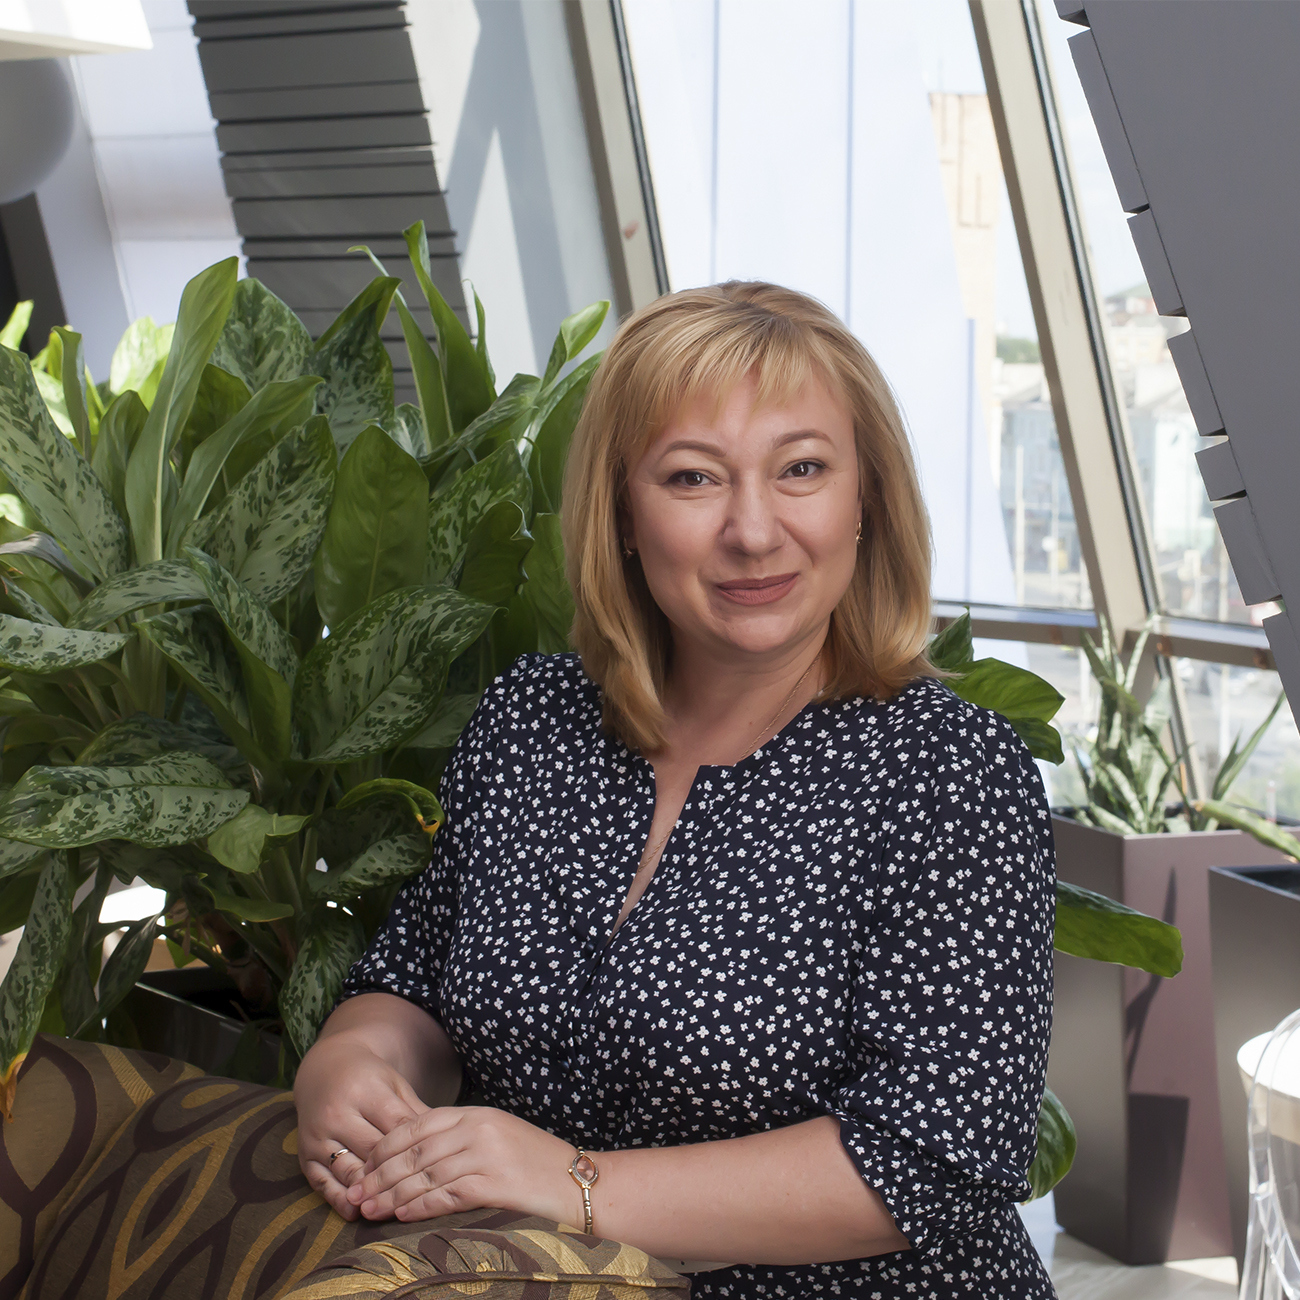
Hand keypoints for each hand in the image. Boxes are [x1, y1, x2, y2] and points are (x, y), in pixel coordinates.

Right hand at [293, 1031, 429, 1219]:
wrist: (324, 1069)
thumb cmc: (369, 1080)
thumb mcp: (394, 1085)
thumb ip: (415, 1112)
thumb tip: (445, 1141)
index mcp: (365, 1091)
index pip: (396, 1127)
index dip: (418, 1149)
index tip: (438, 1167)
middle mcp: (338, 1114)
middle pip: (374, 1152)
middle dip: (397, 1174)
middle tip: (422, 1194)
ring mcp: (318, 1136)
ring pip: (349, 1170)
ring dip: (370, 1192)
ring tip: (391, 1208)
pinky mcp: (304, 1155)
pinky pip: (322, 1182)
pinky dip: (339, 1199)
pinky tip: (356, 1211)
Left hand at [346, 1105, 580, 1224]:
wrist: (581, 1183)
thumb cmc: (539, 1165)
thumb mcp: (499, 1139)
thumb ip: (463, 1140)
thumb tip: (417, 1159)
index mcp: (477, 1114)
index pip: (419, 1124)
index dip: (387, 1145)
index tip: (366, 1165)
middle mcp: (479, 1129)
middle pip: (415, 1151)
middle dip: (380, 1174)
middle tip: (357, 1194)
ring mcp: (487, 1155)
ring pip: (425, 1174)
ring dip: (392, 1194)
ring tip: (369, 1210)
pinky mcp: (495, 1183)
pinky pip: (446, 1195)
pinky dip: (419, 1205)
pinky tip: (401, 1216)